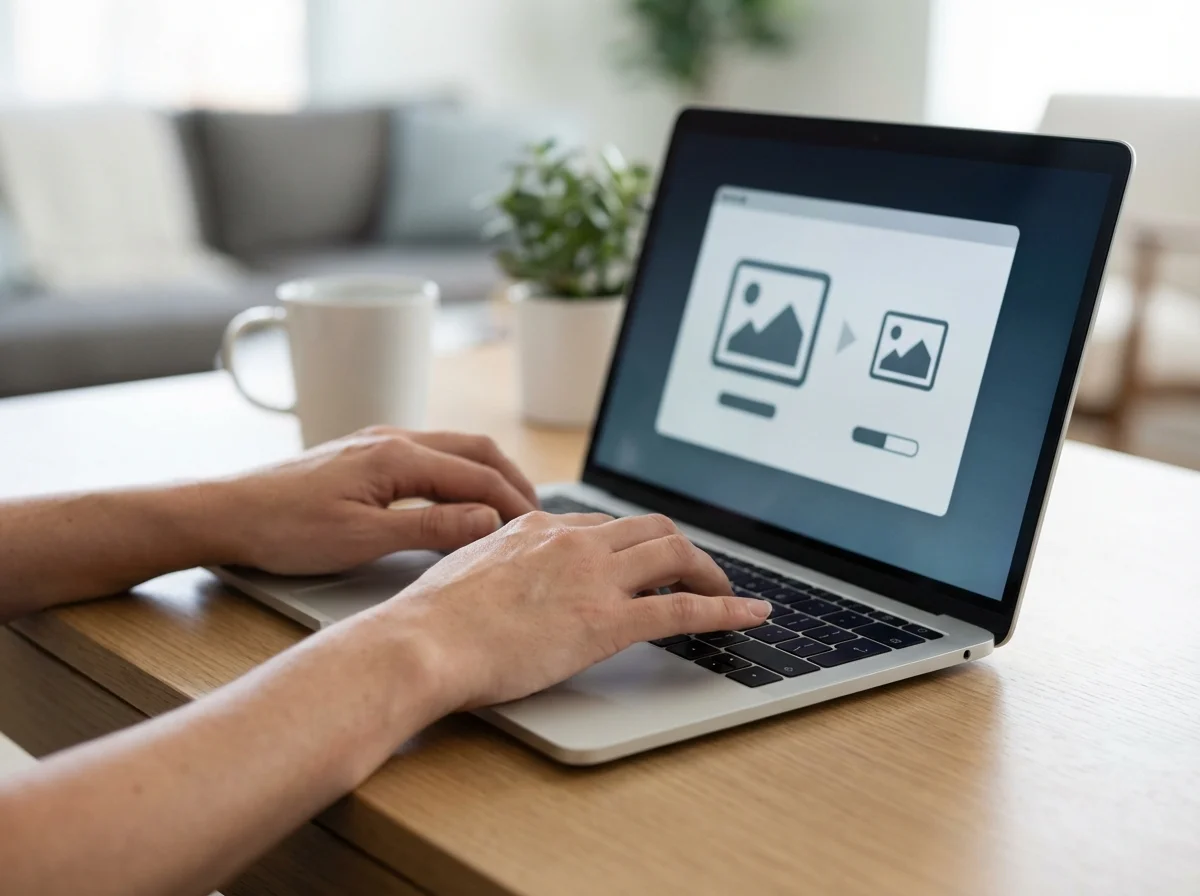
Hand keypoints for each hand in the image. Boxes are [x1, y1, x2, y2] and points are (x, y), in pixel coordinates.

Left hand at [209, 427, 539, 574]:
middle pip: (476, 449)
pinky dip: (459, 474)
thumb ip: (430, 529)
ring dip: (488, 475)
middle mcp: (393, 438)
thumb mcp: (362, 539)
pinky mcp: (365, 455)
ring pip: (454, 449)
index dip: (515, 503)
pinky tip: (459, 499)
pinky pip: (430, 455)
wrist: (226, 513)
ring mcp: (378, 442)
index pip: (479, 475)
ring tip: (509, 509)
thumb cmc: (284, 529)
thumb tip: (488, 521)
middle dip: (513, 480)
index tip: (539, 531)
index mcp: (397, 456)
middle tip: (538, 517)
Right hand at [381, 511, 772, 711]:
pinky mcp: (607, 622)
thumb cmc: (429, 620)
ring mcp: (594, 578)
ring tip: (726, 592)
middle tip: (695, 573)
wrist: (422, 642)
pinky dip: (727, 610)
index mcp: (537, 528)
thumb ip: (495, 563)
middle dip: (681, 549)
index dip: (632, 545)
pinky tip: (750, 615)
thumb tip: (498, 574)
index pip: (603, 525)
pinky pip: (684, 610)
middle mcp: (573, 541)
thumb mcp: (464, 570)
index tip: (642, 563)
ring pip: (674, 555)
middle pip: (650, 529)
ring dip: (709, 571)